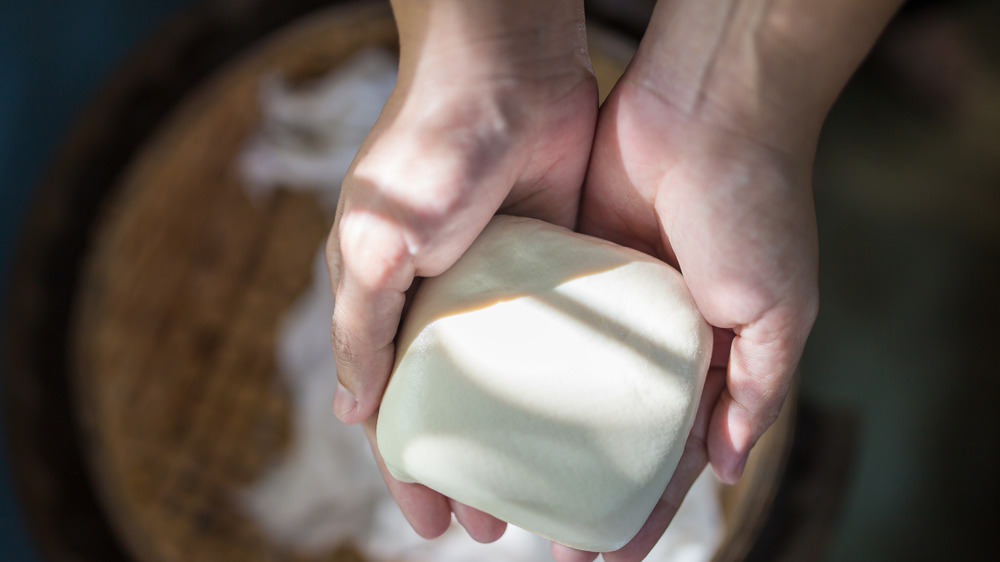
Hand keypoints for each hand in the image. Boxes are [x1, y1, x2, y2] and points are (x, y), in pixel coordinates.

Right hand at [325, 0, 597, 542]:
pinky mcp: (556, 265)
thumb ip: (361, 324)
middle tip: (495, 525)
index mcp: (392, 302)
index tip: (432, 519)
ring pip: (514, 384)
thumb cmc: (429, 149)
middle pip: (459, 406)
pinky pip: (563, 339)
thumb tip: (352, 413)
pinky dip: (568, 385)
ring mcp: (505, 287)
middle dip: (473, 467)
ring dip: (525, 438)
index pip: (395, 405)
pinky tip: (587, 420)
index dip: (408, 465)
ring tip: (549, 492)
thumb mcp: (377, 240)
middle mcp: (447, 302)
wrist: (505, 69)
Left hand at [556, 1, 901, 558]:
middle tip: (546, 538)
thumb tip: (728, 467)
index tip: (609, 552)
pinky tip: (485, 400)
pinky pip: (533, 321)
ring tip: (504, 482)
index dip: (645, 505)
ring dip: (538, 433)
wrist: (705, 106)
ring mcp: (606, 299)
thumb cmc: (758, 205)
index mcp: (710, 356)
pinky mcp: (566, 259)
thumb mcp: (781, 310)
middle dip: (580, 483)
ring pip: (564, 382)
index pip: (672, 451)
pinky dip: (513, 361)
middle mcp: (654, 335)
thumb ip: (760, 389)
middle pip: (609, 428)